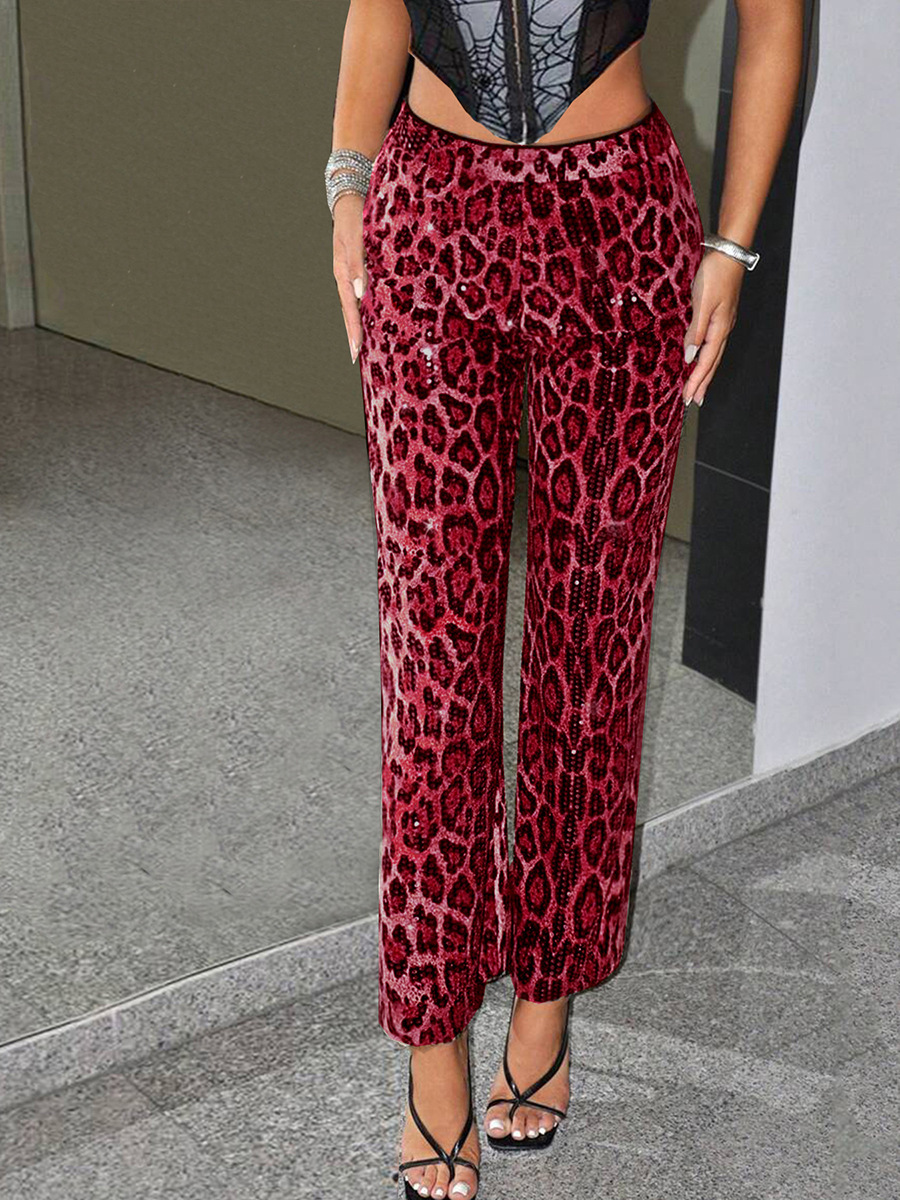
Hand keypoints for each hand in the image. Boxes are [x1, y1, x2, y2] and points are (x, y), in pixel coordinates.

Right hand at [332, 189, 366, 362]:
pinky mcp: (364, 266)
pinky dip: (371, 307)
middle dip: (356, 334)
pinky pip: (367, 292)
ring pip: (358, 303)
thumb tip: (359, 292)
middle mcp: (347, 276)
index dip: (353, 330)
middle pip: (351, 310)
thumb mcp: (354, 236)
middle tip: (360, 358)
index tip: (356, 351)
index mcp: (342, 272)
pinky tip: (379, 316)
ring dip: (363, 323)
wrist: (354, 194)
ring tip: (368, 344)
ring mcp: (355, 272)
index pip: (349, 308)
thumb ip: (356, 262)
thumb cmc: (354, 213)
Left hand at [682, 249, 745, 405]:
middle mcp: (723, 329)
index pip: (706, 362)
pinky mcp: (720, 314)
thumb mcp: (702, 302)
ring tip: (698, 387)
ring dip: (706, 373)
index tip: (688, 398)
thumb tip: (690, 356)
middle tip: (694, 401)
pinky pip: (712, 343)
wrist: (729, 252)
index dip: (696, 381)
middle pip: (712, 363)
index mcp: (719, 329)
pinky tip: (701, 358)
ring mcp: (723, 322)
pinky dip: (706, 356)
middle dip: (703, 383)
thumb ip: (696, 330)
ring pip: (713, 354)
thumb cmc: (715, 274)